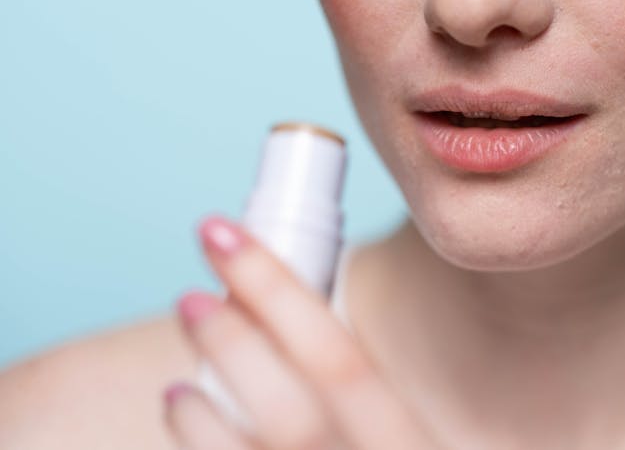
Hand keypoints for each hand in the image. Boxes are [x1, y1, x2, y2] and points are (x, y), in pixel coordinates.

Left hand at [162, 215, 440, 449]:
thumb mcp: (404, 435)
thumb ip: (367, 400)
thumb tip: (284, 318)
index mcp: (409, 447)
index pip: (341, 361)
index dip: (275, 290)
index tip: (221, 232)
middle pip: (291, 415)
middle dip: (235, 346)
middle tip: (194, 298)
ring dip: (200, 416)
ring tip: (179, 384)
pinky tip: (184, 412)